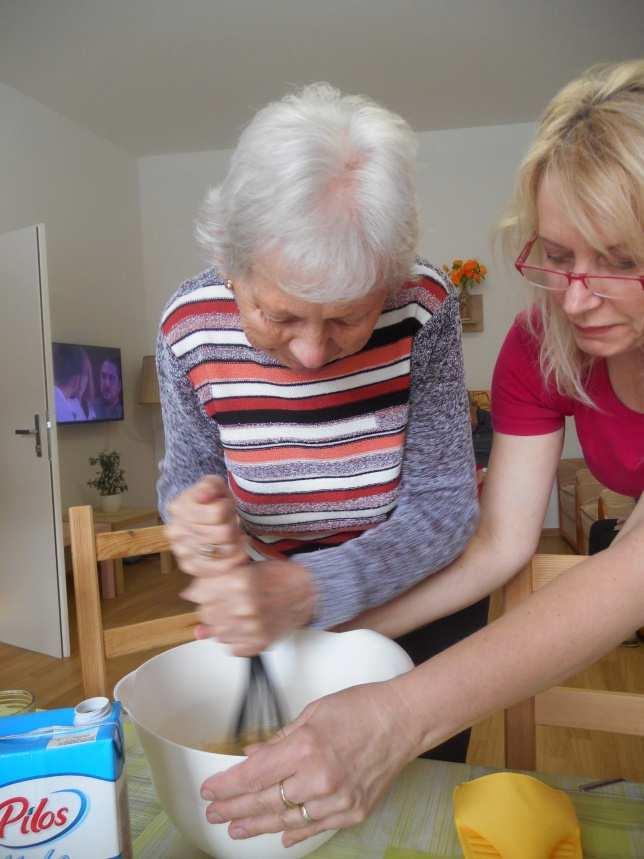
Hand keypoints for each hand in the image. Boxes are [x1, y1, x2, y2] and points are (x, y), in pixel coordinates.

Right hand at [166, 476, 247, 573]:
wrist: (197, 516)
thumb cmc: (209, 500)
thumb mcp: (212, 485)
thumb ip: (210, 486)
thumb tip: (204, 495)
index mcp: (179, 507)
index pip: (218, 513)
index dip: (228, 509)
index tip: (226, 507)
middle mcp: (175, 531)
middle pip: (222, 534)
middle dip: (233, 527)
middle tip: (231, 523)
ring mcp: (180, 551)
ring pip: (223, 552)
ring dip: (235, 544)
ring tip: (232, 536)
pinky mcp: (189, 566)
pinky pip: (217, 568)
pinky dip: (232, 561)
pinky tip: (236, 552)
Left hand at [182, 559, 316, 655]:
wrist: (311, 591)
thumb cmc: (280, 577)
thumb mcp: (246, 569)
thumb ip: (216, 582)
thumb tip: (188, 596)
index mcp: (238, 582)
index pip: (198, 594)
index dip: (203, 591)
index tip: (210, 590)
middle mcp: (243, 606)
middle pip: (206, 614)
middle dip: (212, 607)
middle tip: (226, 601)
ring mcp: (251, 627)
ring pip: (217, 633)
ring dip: (223, 624)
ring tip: (237, 613)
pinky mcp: (260, 642)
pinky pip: (233, 648)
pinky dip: (235, 639)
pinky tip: (245, 626)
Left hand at [199, 679, 422, 844]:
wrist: (403, 720)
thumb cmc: (360, 708)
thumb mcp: (313, 713)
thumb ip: (281, 739)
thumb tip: (254, 757)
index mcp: (305, 748)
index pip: (254, 775)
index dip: (227, 786)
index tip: (209, 791)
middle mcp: (319, 779)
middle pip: (265, 801)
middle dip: (234, 808)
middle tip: (214, 814)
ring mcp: (338, 800)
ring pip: (287, 820)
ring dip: (258, 825)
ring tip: (237, 828)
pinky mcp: (353, 812)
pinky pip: (315, 827)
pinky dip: (295, 831)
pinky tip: (278, 834)